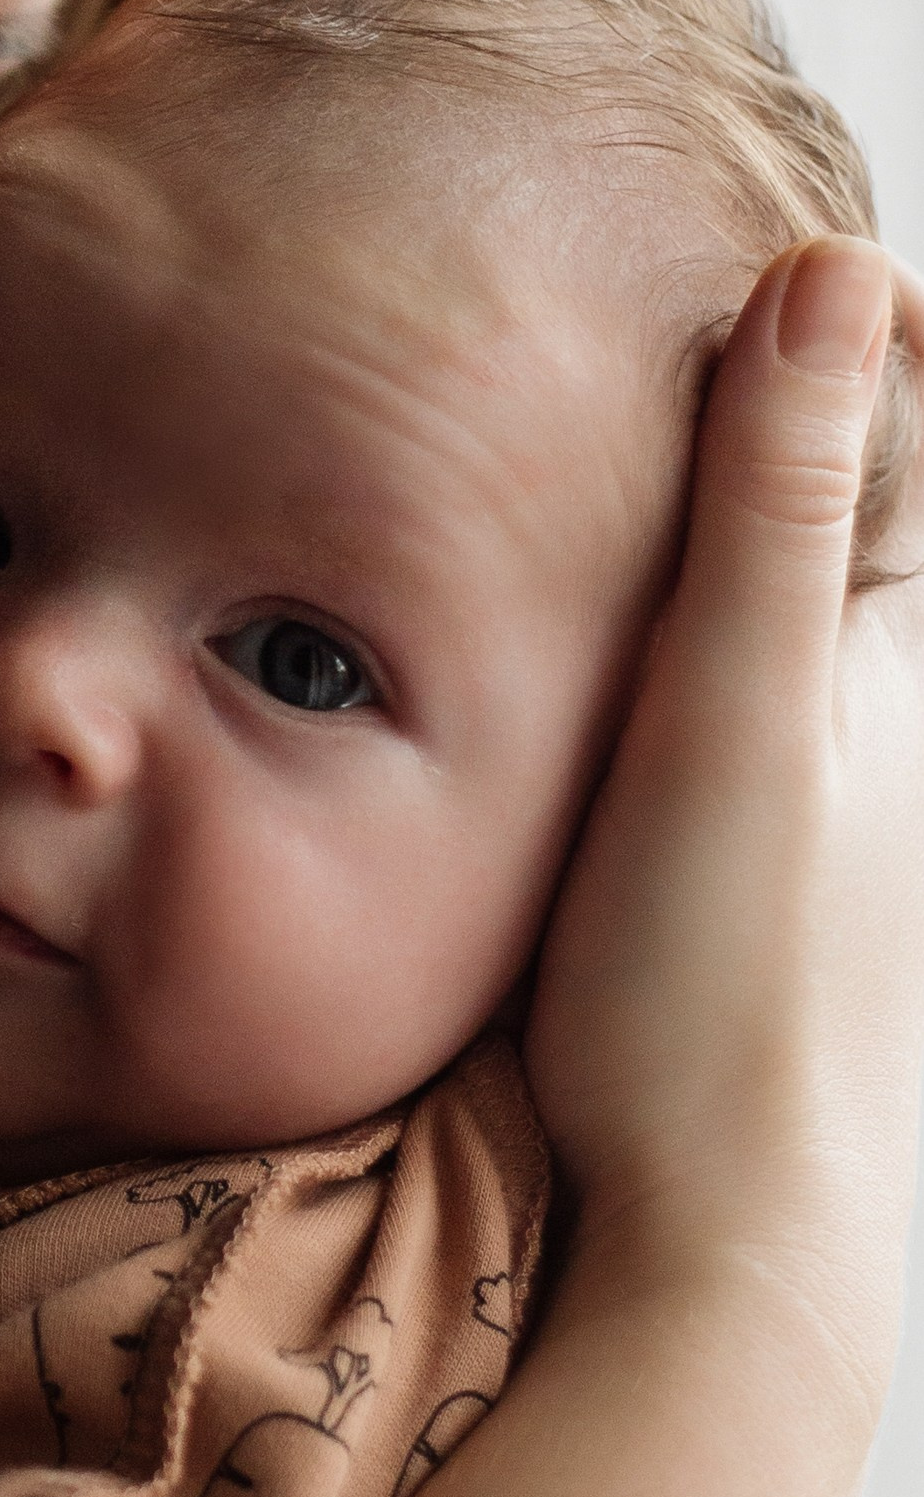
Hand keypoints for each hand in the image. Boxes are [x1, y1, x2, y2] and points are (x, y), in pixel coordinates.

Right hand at [524, 236, 923, 1418]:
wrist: (724, 1239)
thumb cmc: (727, 992)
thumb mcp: (738, 718)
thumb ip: (779, 503)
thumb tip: (833, 269)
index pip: (919, 412)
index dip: (844, 315)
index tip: (735, 257)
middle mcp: (910, 710)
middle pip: (868, 496)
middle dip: (789, 404)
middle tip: (663, 322)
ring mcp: (852, 790)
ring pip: (803, 598)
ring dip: (734, 517)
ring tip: (621, 447)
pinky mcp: (783, 859)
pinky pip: (755, 692)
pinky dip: (699, 631)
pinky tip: (605, 643)